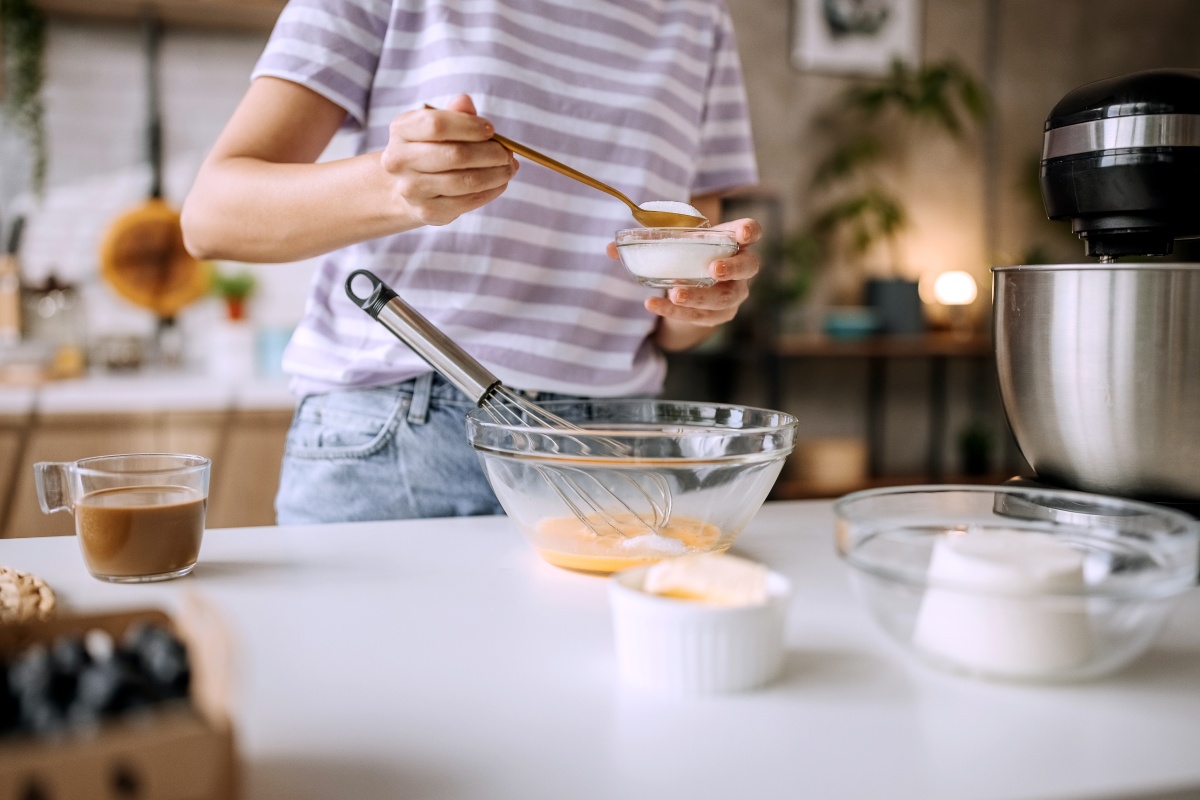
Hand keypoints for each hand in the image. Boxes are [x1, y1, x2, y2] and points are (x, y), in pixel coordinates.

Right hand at [382, 95, 518, 225]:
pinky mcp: (426, 211)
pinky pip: (466, 202)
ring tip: (509, 168)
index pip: (436, 125)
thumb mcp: (437, 125)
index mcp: (401, 130)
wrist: (408, 185)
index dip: (469, 126)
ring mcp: (411, 189)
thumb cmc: (430, 147)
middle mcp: (399, 160)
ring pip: (464, 182)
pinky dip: (490, 192)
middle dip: (490, 153)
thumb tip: (465, 102)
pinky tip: (500, 183)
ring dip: (495, 174)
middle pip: (454, 155)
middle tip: (507, 153)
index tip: (491, 130)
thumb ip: (454, 113)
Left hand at [612, 217, 761, 329]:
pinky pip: (702, 317)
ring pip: (724, 298)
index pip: (751, 230)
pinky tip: (655, 305)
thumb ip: (645, 242)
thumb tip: (610, 248)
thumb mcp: (671, 243)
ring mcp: (733, 294)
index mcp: (732, 241)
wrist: (690, 288)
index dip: (750, 230)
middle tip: (713, 269)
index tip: (743, 233)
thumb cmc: (685, 256)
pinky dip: (677, 312)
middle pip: (749, 267)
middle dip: (732, 268)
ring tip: (675, 292)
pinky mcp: (720, 315)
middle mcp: (741, 268)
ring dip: (700, 296)